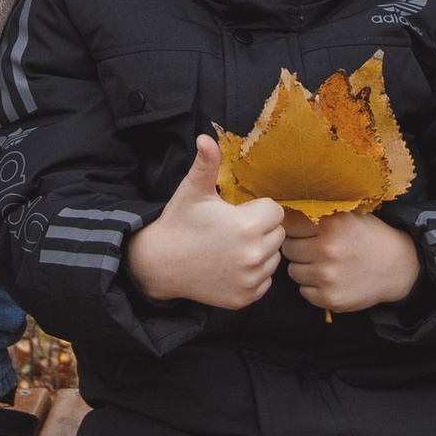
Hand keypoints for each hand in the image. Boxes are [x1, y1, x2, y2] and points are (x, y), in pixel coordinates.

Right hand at [126, 133, 284, 308]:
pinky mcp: (245, 298)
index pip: (275, 210)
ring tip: (230, 247)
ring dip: (259, 252)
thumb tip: (206, 137)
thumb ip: (207, 163)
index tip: (236, 212)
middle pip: (278, 234)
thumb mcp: (193, 191)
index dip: (257, 209)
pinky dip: (253, 274)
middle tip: (232, 229)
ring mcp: (250, 279)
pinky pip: (265, 281)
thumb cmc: (179, 222)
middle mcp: (253, 255)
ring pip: (273, 257)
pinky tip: (230, 266)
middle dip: (260, 229)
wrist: (158, 264)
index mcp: (247, 226)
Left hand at [281, 208, 420, 313]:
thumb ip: (317, 213)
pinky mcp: (331, 298)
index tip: (302, 229)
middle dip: (298, 247)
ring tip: (324, 263)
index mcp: (331, 223)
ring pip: (293, 271)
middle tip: (315, 247)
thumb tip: (279, 212)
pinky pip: (304, 291)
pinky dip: (313, 287)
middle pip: (288, 248)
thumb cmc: (368, 237)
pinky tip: (331, 279)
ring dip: (304, 268)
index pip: (289, 224)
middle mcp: (328, 249)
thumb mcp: (347, 216)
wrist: (396, 267)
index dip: (293, 227)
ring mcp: (328, 276)